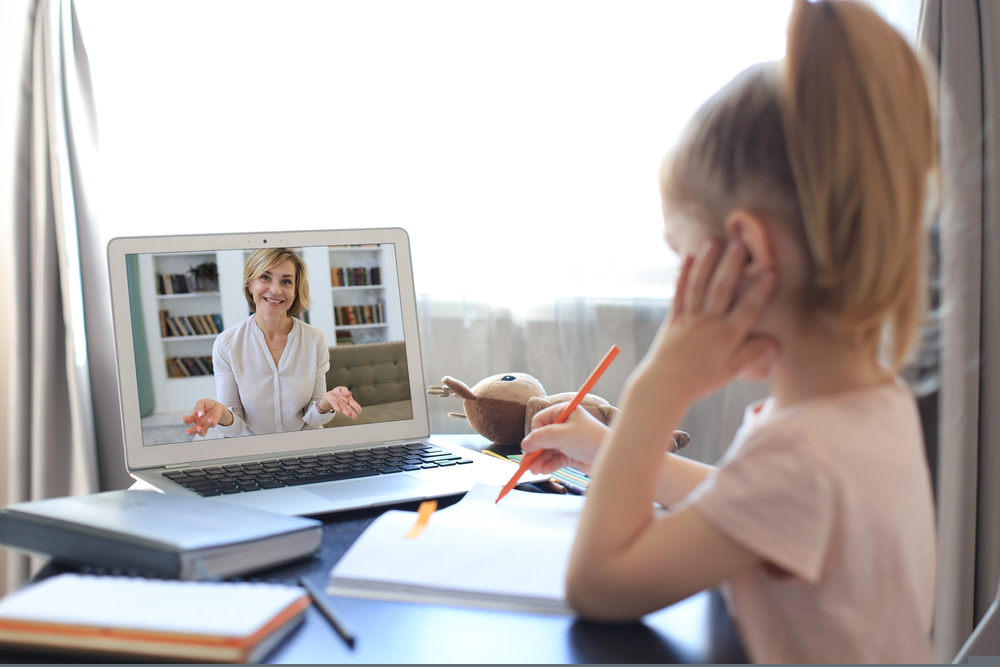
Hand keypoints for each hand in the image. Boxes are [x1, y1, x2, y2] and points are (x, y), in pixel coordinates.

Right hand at [181, 398, 229, 435]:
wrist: (217, 405)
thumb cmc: (207, 405)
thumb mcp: (201, 402)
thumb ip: (199, 407)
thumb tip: (200, 414)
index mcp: (194, 417)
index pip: (188, 420)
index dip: (185, 420)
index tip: (183, 418)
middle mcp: (199, 423)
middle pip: (193, 430)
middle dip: (190, 432)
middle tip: (188, 431)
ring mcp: (206, 424)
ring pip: (202, 432)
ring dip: (200, 431)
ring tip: (199, 428)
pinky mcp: (213, 423)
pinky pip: (212, 425)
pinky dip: (211, 423)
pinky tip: (209, 420)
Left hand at [321, 386, 361, 419]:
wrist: (329, 394)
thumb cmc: (337, 393)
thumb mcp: (342, 389)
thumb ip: (345, 391)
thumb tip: (349, 393)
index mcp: (348, 400)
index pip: (353, 404)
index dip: (357, 407)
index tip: (359, 411)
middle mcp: (344, 404)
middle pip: (349, 408)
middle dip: (352, 412)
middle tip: (354, 417)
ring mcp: (338, 404)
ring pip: (343, 408)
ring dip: (345, 411)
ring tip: (348, 414)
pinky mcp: (332, 402)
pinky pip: (335, 405)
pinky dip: (337, 407)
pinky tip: (339, 410)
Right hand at [520, 404, 609, 474]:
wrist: (609, 457)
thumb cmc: (590, 439)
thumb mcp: (562, 435)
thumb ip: (541, 438)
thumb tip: (525, 443)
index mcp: (564, 412)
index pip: (540, 421)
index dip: (534, 434)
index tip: (530, 447)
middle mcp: (565, 425)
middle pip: (542, 437)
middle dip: (535, 451)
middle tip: (527, 463)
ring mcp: (568, 440)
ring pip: (547, 450)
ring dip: (539, 460)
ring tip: (535, 470)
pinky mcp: (571, 454)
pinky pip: (554, 459)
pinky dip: (548, 465)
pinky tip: (543, 470)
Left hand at [630, 239, 777, 408]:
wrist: (664, 386)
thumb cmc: (701, 381)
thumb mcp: (731, 371)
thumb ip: (753, 354)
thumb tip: (777, 344)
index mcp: (726, 337)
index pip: (747, 310)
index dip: (760, 291)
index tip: (771, 271)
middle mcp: (708, 324)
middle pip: (721, 291)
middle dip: (731, 266)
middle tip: (740, 244)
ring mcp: (689, 319)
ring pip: (699, 287)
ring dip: (706, 263)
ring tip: (713, 242)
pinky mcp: (674, 319)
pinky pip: (679, 294)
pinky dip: (683, 275)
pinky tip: (687, 258)